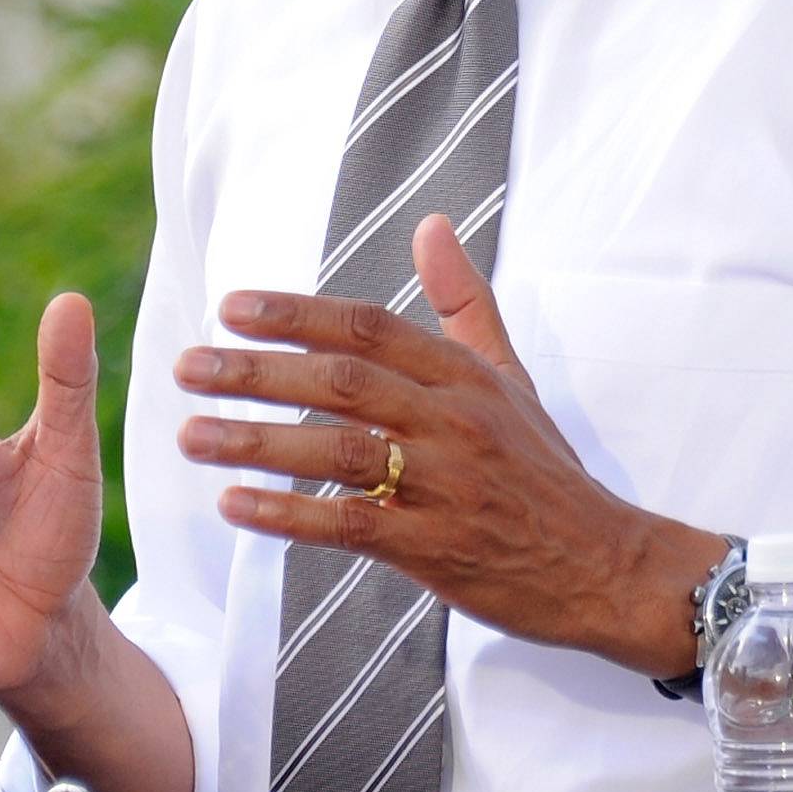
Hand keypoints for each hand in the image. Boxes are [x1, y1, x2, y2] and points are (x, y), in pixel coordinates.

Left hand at [173, 217, 717, 676]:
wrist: (606, 566)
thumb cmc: (545, 471)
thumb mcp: (512, 377)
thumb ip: (464, 303)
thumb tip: (432, 224)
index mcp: (464, 376)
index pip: (370, 328)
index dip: (297, 314)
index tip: (230, 308)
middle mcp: (454, 422)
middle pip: (343, 382)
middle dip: (257, 373)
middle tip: (186, 368)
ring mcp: (447, 486)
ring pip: (338, 451)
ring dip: (256, 442)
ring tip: (190, 435)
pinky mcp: (438, 551)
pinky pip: (351, 525)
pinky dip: (289, 515)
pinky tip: (235, 507)